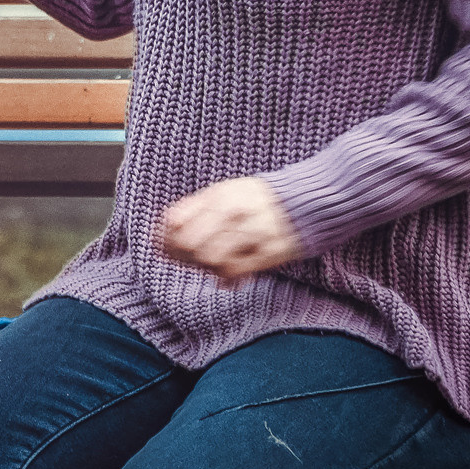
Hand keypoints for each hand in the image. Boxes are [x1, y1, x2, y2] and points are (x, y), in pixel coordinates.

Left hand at [159, 177, 303, 284]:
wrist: (307, 201)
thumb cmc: (258, 198)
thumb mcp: (226, 190)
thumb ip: (196, 205)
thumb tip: (166, 224)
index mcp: (220, 195)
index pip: (176, 222)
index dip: (164, 239)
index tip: (161, 247)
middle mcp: (235, 212)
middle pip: (189, 243)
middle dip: (180, 256)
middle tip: (182, 260)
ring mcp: (253, 232)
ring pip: (210, 259)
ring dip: (202, 267)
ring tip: (205, 265)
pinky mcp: (270, 252)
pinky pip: (235, 271)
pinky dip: (223, 277)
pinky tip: (223, 276)